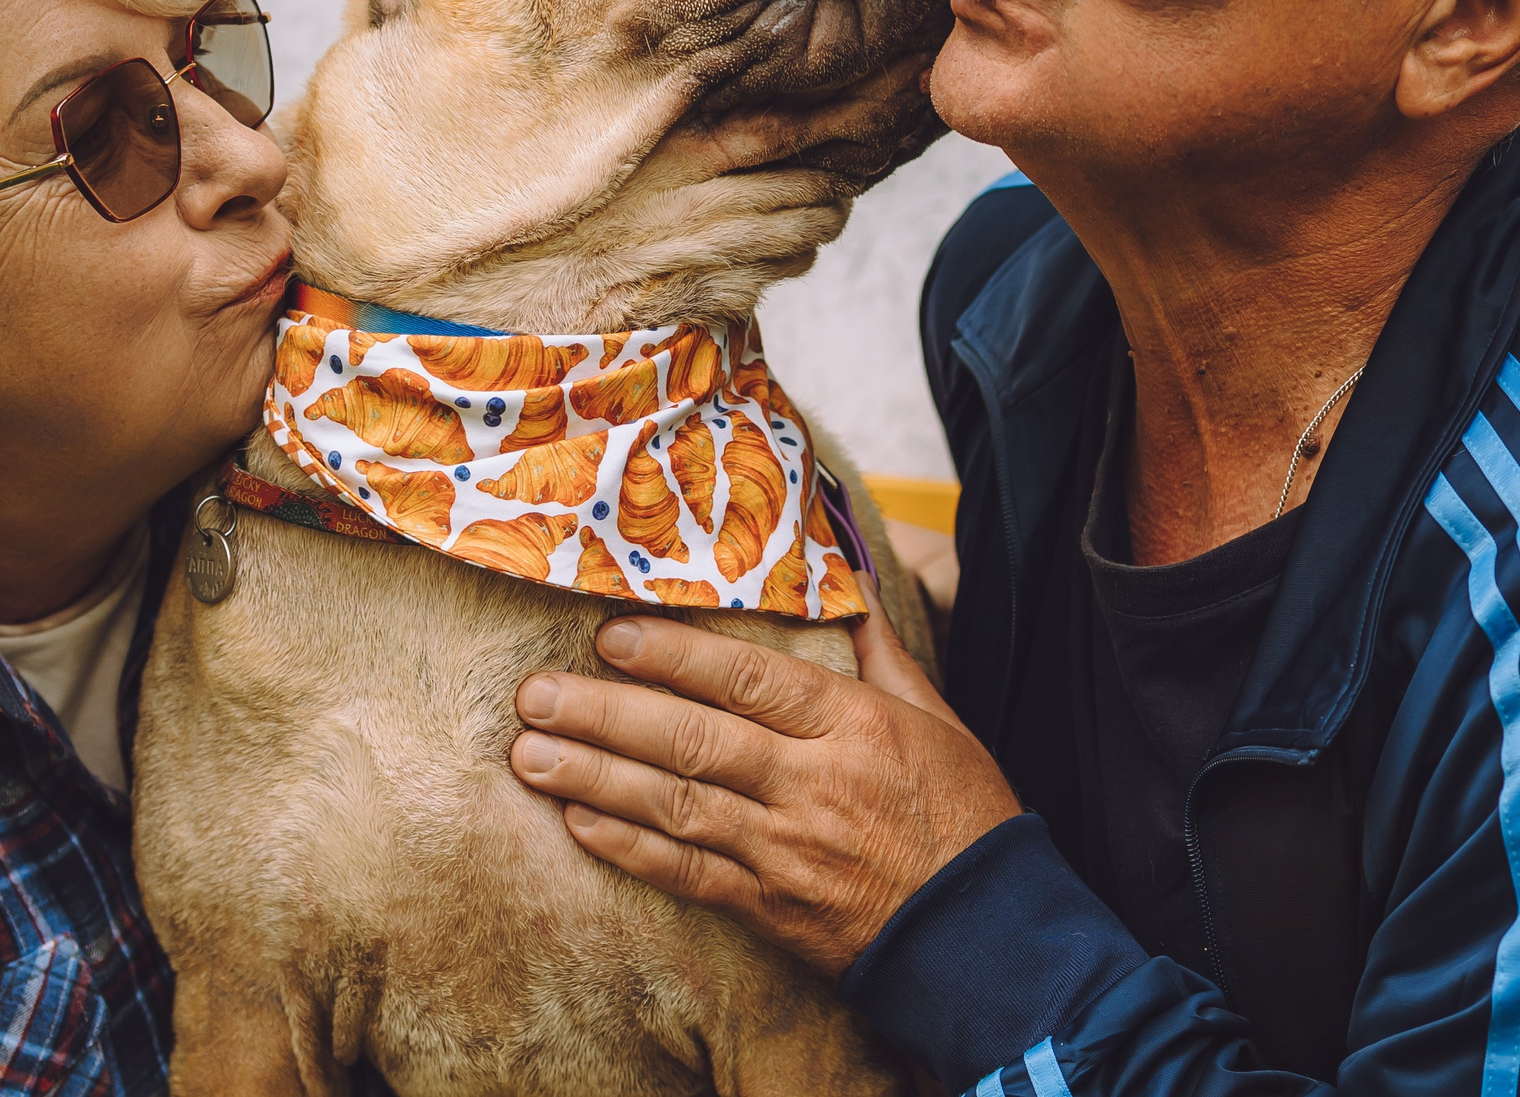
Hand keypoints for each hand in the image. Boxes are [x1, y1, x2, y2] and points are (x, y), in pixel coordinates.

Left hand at [508, 599, 1020, 972]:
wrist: (989, 938)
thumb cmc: (964, 816)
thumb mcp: (936, 720)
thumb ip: (876, 652)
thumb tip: (842, 580)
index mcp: (853, 726)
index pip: (749, 681)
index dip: (674, 656)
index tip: (610, 633)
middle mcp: (813, 786)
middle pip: (694, 741)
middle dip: (606, 716)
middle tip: (535, 695)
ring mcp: (787, 852)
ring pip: (677, 807)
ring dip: (596, 778)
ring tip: (530, 754)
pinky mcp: (772, 910)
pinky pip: (689, 875)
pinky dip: (630, 849)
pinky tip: (579, 822)